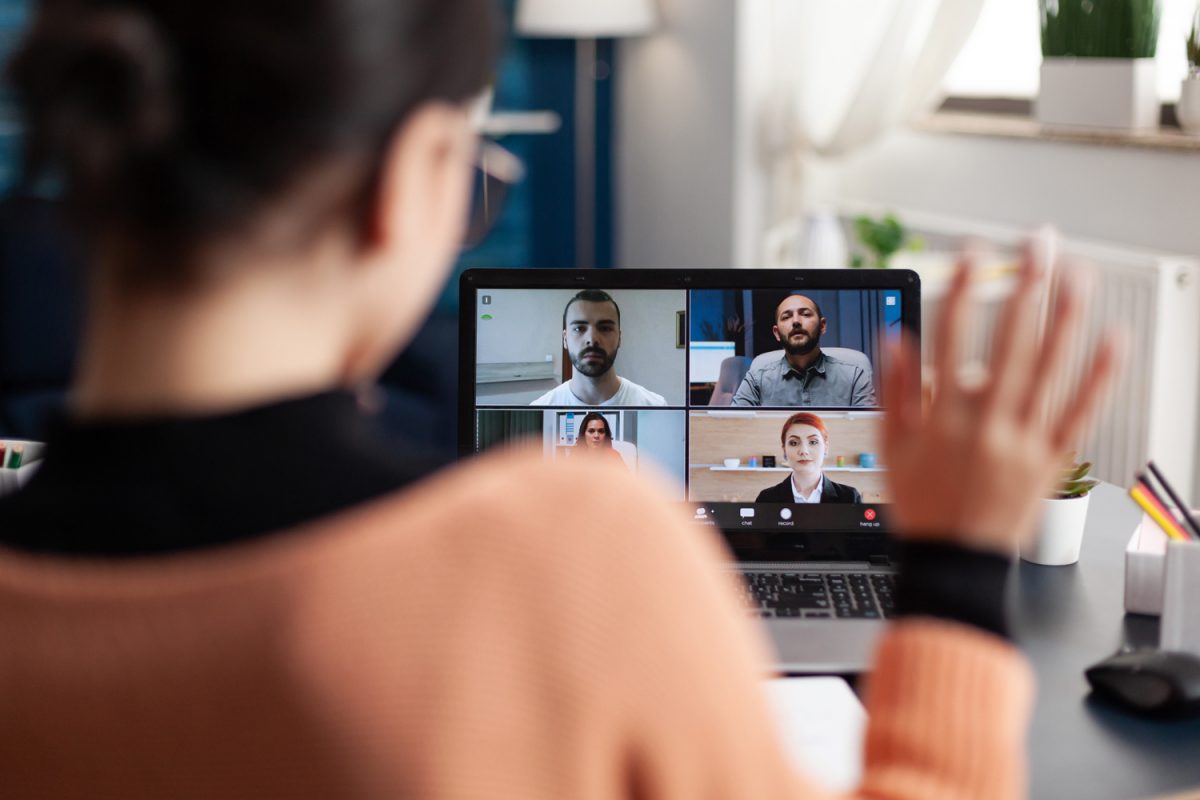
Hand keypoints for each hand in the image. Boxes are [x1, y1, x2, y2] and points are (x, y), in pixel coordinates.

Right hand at [881, 236, 1122, 553]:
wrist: (956, 562)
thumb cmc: (923, 506)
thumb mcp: (892, 449)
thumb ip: (895, 392)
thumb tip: (898, 341)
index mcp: (943, 418)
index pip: (952, 339)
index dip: (963, 292)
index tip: (974, 256)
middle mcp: (987, 424)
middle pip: (1010, 343)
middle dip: (1025, 288)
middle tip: (1037, 246)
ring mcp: (1023, 441)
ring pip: (1049, 370)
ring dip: (1066, 318)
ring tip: (1078, 275)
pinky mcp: (1052, 459)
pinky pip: (1079, 411)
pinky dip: (1099, 375)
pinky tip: (1112, 340)